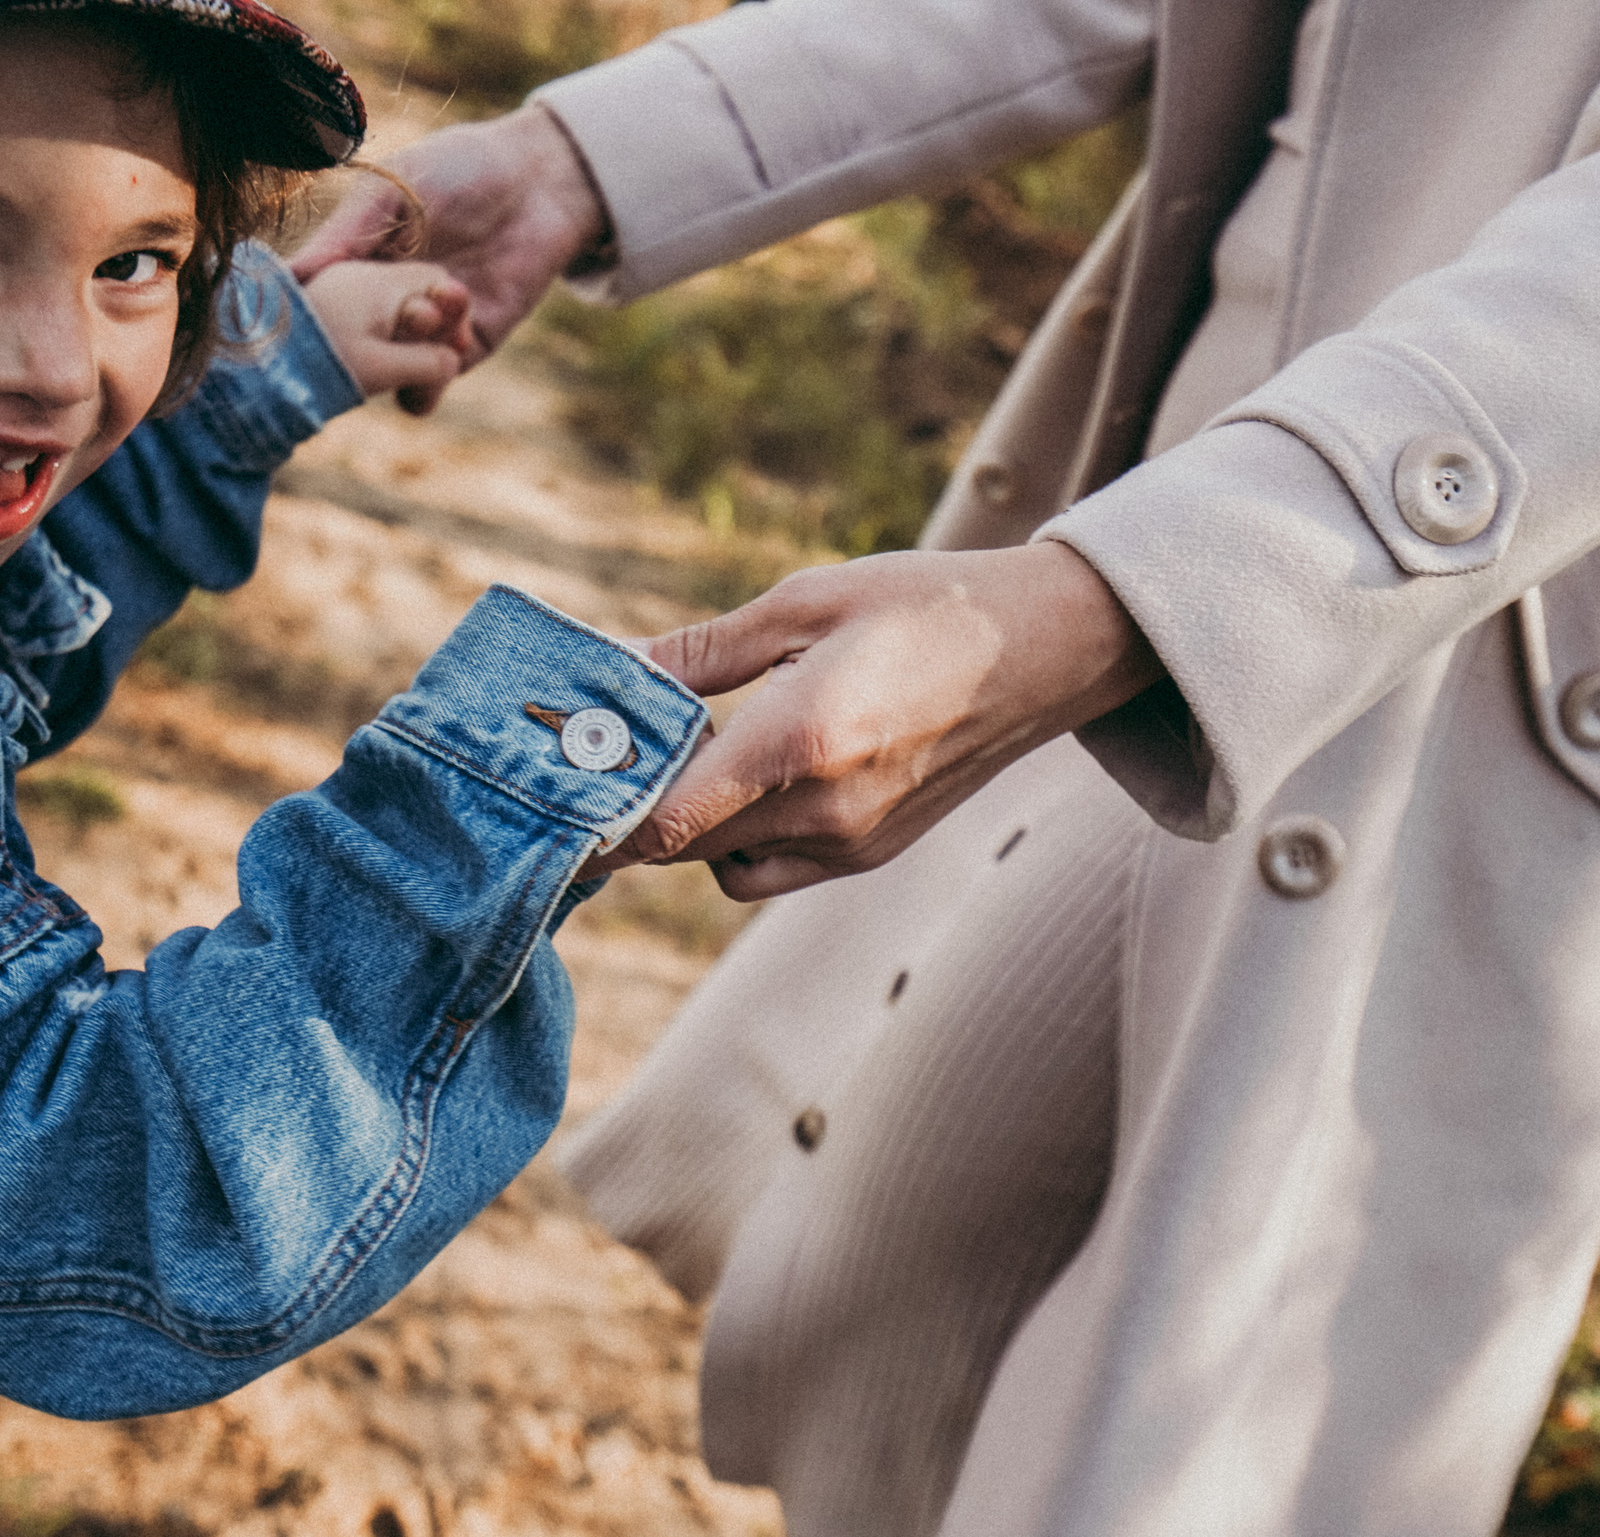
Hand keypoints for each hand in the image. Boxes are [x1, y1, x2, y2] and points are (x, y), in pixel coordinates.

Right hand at [291, 106, 609, 411]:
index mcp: (356, 265)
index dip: (305, 324)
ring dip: (396, 363)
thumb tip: (291, 274)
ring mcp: (426, 328)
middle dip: (350, 350)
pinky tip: (445, 341)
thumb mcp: (390, 192)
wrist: (538, 179)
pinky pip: (434, 381)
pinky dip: (430, 378)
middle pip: (349, 352)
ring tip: (422, 313)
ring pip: (389, 376)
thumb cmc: (458, 166)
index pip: (318, 308)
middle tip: (366, 321)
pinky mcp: (469, 345)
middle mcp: (386, 304)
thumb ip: (345, 234)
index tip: (297, 325)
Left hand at [600, 542, 1163, 899]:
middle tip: (601, 764)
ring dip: (690, 830)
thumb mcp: (804, 604)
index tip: (557, 791)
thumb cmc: (922, 606)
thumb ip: (702, 651)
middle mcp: (823, 810)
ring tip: (692, 759)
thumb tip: (614, 674)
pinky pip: (771, 870)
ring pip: (722, 867)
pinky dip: (740, 840)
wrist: (1042, 651)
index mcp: (798, 740)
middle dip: (632, 815)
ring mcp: (850, 843)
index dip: (599, 819)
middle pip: (681, 849)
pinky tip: (751, 780)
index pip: (666, 821)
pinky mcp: (870, 854)